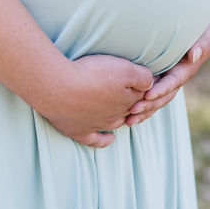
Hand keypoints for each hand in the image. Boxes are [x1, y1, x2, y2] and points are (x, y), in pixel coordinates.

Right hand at [38, 54, 153, 147]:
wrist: (58, 87)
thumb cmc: (91, 74)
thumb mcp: (124, 68)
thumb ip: (142, 77)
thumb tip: (151, 84)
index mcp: (127, 99)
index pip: (143, 94)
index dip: (145, 86)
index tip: (145, 79)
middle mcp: (115, 114)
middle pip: (130, 109)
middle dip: (136, 103)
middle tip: (135, 93)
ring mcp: (97, 124)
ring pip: (116, 123)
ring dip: (122, 118)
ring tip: (125, 112)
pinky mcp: (78, 130)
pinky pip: (96, 140)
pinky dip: (104, 140)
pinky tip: (110, 138)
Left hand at [124, 14, 209, 126]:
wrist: (191, 16)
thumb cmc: (200, 21)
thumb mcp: (208, 30)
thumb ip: (204, 42)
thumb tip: (194, 56)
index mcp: (188, 67)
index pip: (175, 81)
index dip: (162, 89)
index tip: (149, 95)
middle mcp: (178, 75)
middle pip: (164, 95)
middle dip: (149, 105)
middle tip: (132, 112)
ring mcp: (167, 77)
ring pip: (156, 98)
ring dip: (144, 110)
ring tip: (128, 120)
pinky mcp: (158, 74)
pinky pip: (150, 91)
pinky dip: (141, 103)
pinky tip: (127, 113)